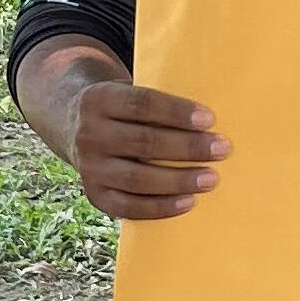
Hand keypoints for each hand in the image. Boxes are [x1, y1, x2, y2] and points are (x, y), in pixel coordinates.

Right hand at [62, 78, 230, 222]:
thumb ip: (159, 104)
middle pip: (142, 142)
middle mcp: (88, 134)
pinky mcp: (95, 195)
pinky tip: (188, 202)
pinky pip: (128, 207)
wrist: (77, 129)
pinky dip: (160, 207)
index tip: (209, 120)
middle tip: (222, 149)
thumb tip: (209, 123)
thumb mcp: (131, 93)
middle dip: (186, 147)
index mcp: (99, 99)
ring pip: (136, 178)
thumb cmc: (125, 111)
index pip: (141, 104)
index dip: (176, 112)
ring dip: (178, 180)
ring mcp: (89, 168)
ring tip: (211, 179)